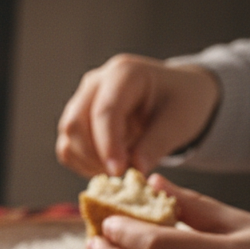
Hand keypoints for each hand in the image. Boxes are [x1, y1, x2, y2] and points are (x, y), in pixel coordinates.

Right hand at [57, 54, 220, 177]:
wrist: (176, 95)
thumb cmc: (182, 102)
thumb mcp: (181, 121)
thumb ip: (157, 144)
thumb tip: (136, 169)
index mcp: (124, 73)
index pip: (105, 111)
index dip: (108, 145)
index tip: (118, 172)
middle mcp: (95, 83)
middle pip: (76, 124)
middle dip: (94, 156)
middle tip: (121, 175)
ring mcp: (81, 100)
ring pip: (68, 138)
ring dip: (88, 162)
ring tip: (118, 170)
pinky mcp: (76, 120)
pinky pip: (67, 148)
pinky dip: (82, 164)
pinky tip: (107, 167)